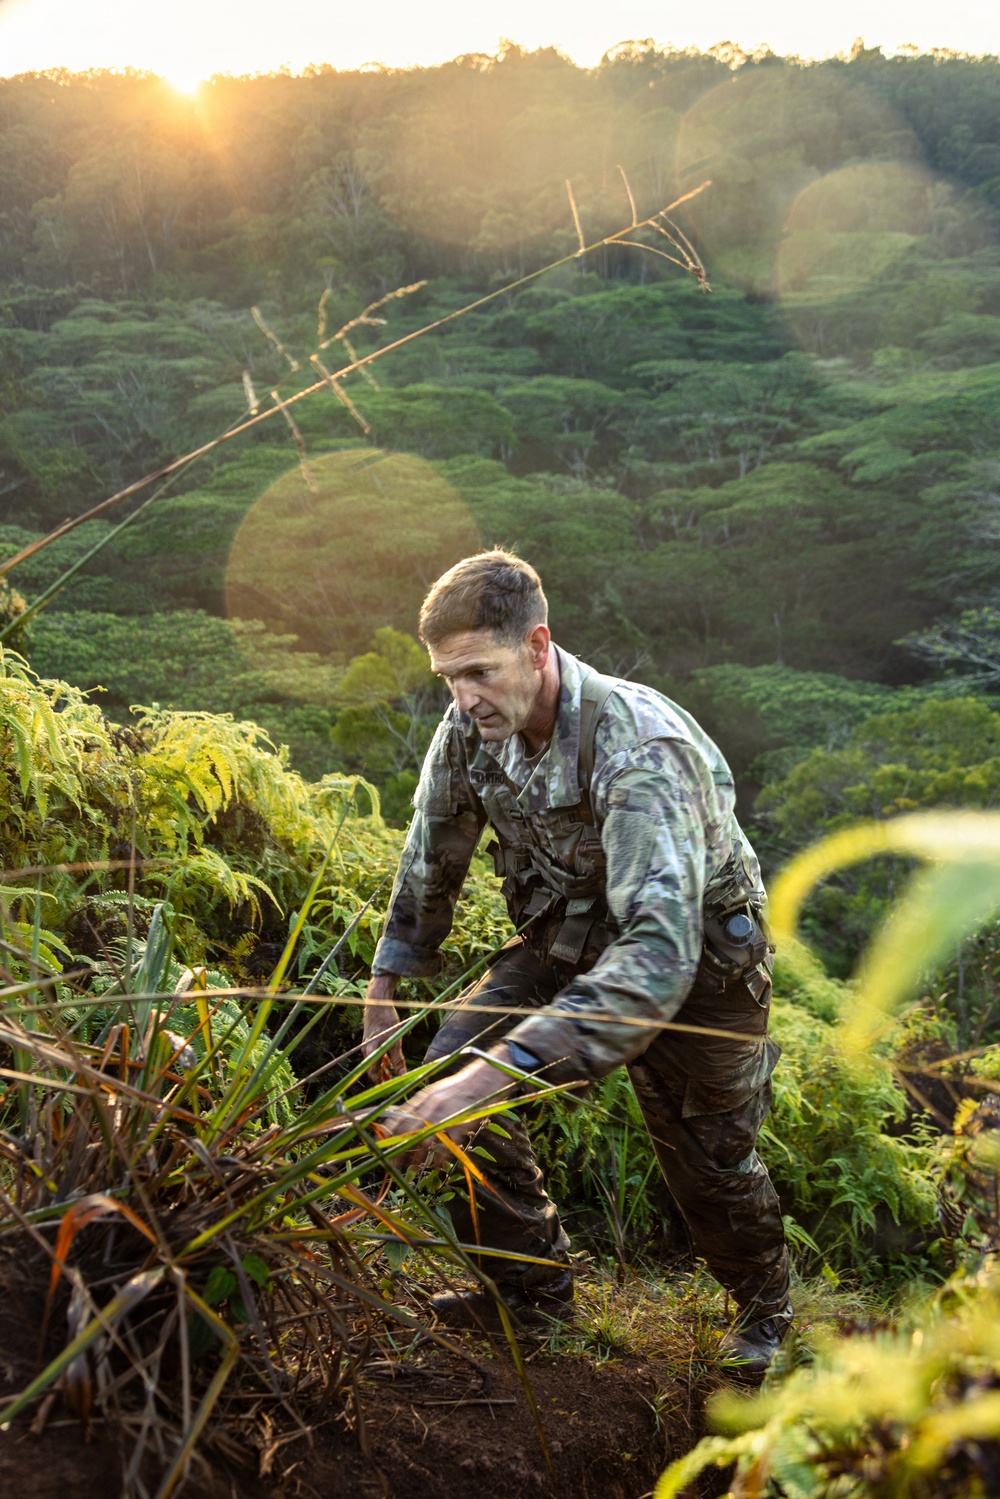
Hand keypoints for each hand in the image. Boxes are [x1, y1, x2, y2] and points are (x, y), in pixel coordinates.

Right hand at [362, 974, 405, 1081]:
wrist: (377, 1001)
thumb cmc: (386, 1020)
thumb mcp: (395, 1040)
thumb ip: (398, 1059)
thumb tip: (403, 1075)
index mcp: (371, 1052)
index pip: (373, 1074)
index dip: (381, 1083)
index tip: (389, 1090)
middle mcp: (366, 1050)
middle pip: (372, 1069)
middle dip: (382, 1079)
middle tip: (391, 1086)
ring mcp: (368, 1044)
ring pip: (374, 1062)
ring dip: (382, 1070)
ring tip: (391, 1076)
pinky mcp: (371, 1039)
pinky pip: (375, 1054)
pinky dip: (382, 1060)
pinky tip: (389, 1062)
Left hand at [380, 1056, 514, 1167]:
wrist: (488, 1076)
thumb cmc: (462, 1085)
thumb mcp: (439, 1090)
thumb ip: (424, 1103)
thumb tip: (407, 1116)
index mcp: (425, 1095)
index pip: (401, 1114)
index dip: (389, 1130)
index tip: (379, 1143)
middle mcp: (432, 1104)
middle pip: (410, 1130)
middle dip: (399, 1148)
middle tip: (392, 1163)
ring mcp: (447, 1114)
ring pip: (427, 1139)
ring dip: (418, 1156)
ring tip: (412, 1168)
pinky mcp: (462, 1123)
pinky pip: (448, 1144)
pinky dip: (441, 1157)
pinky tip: (437, 1165)